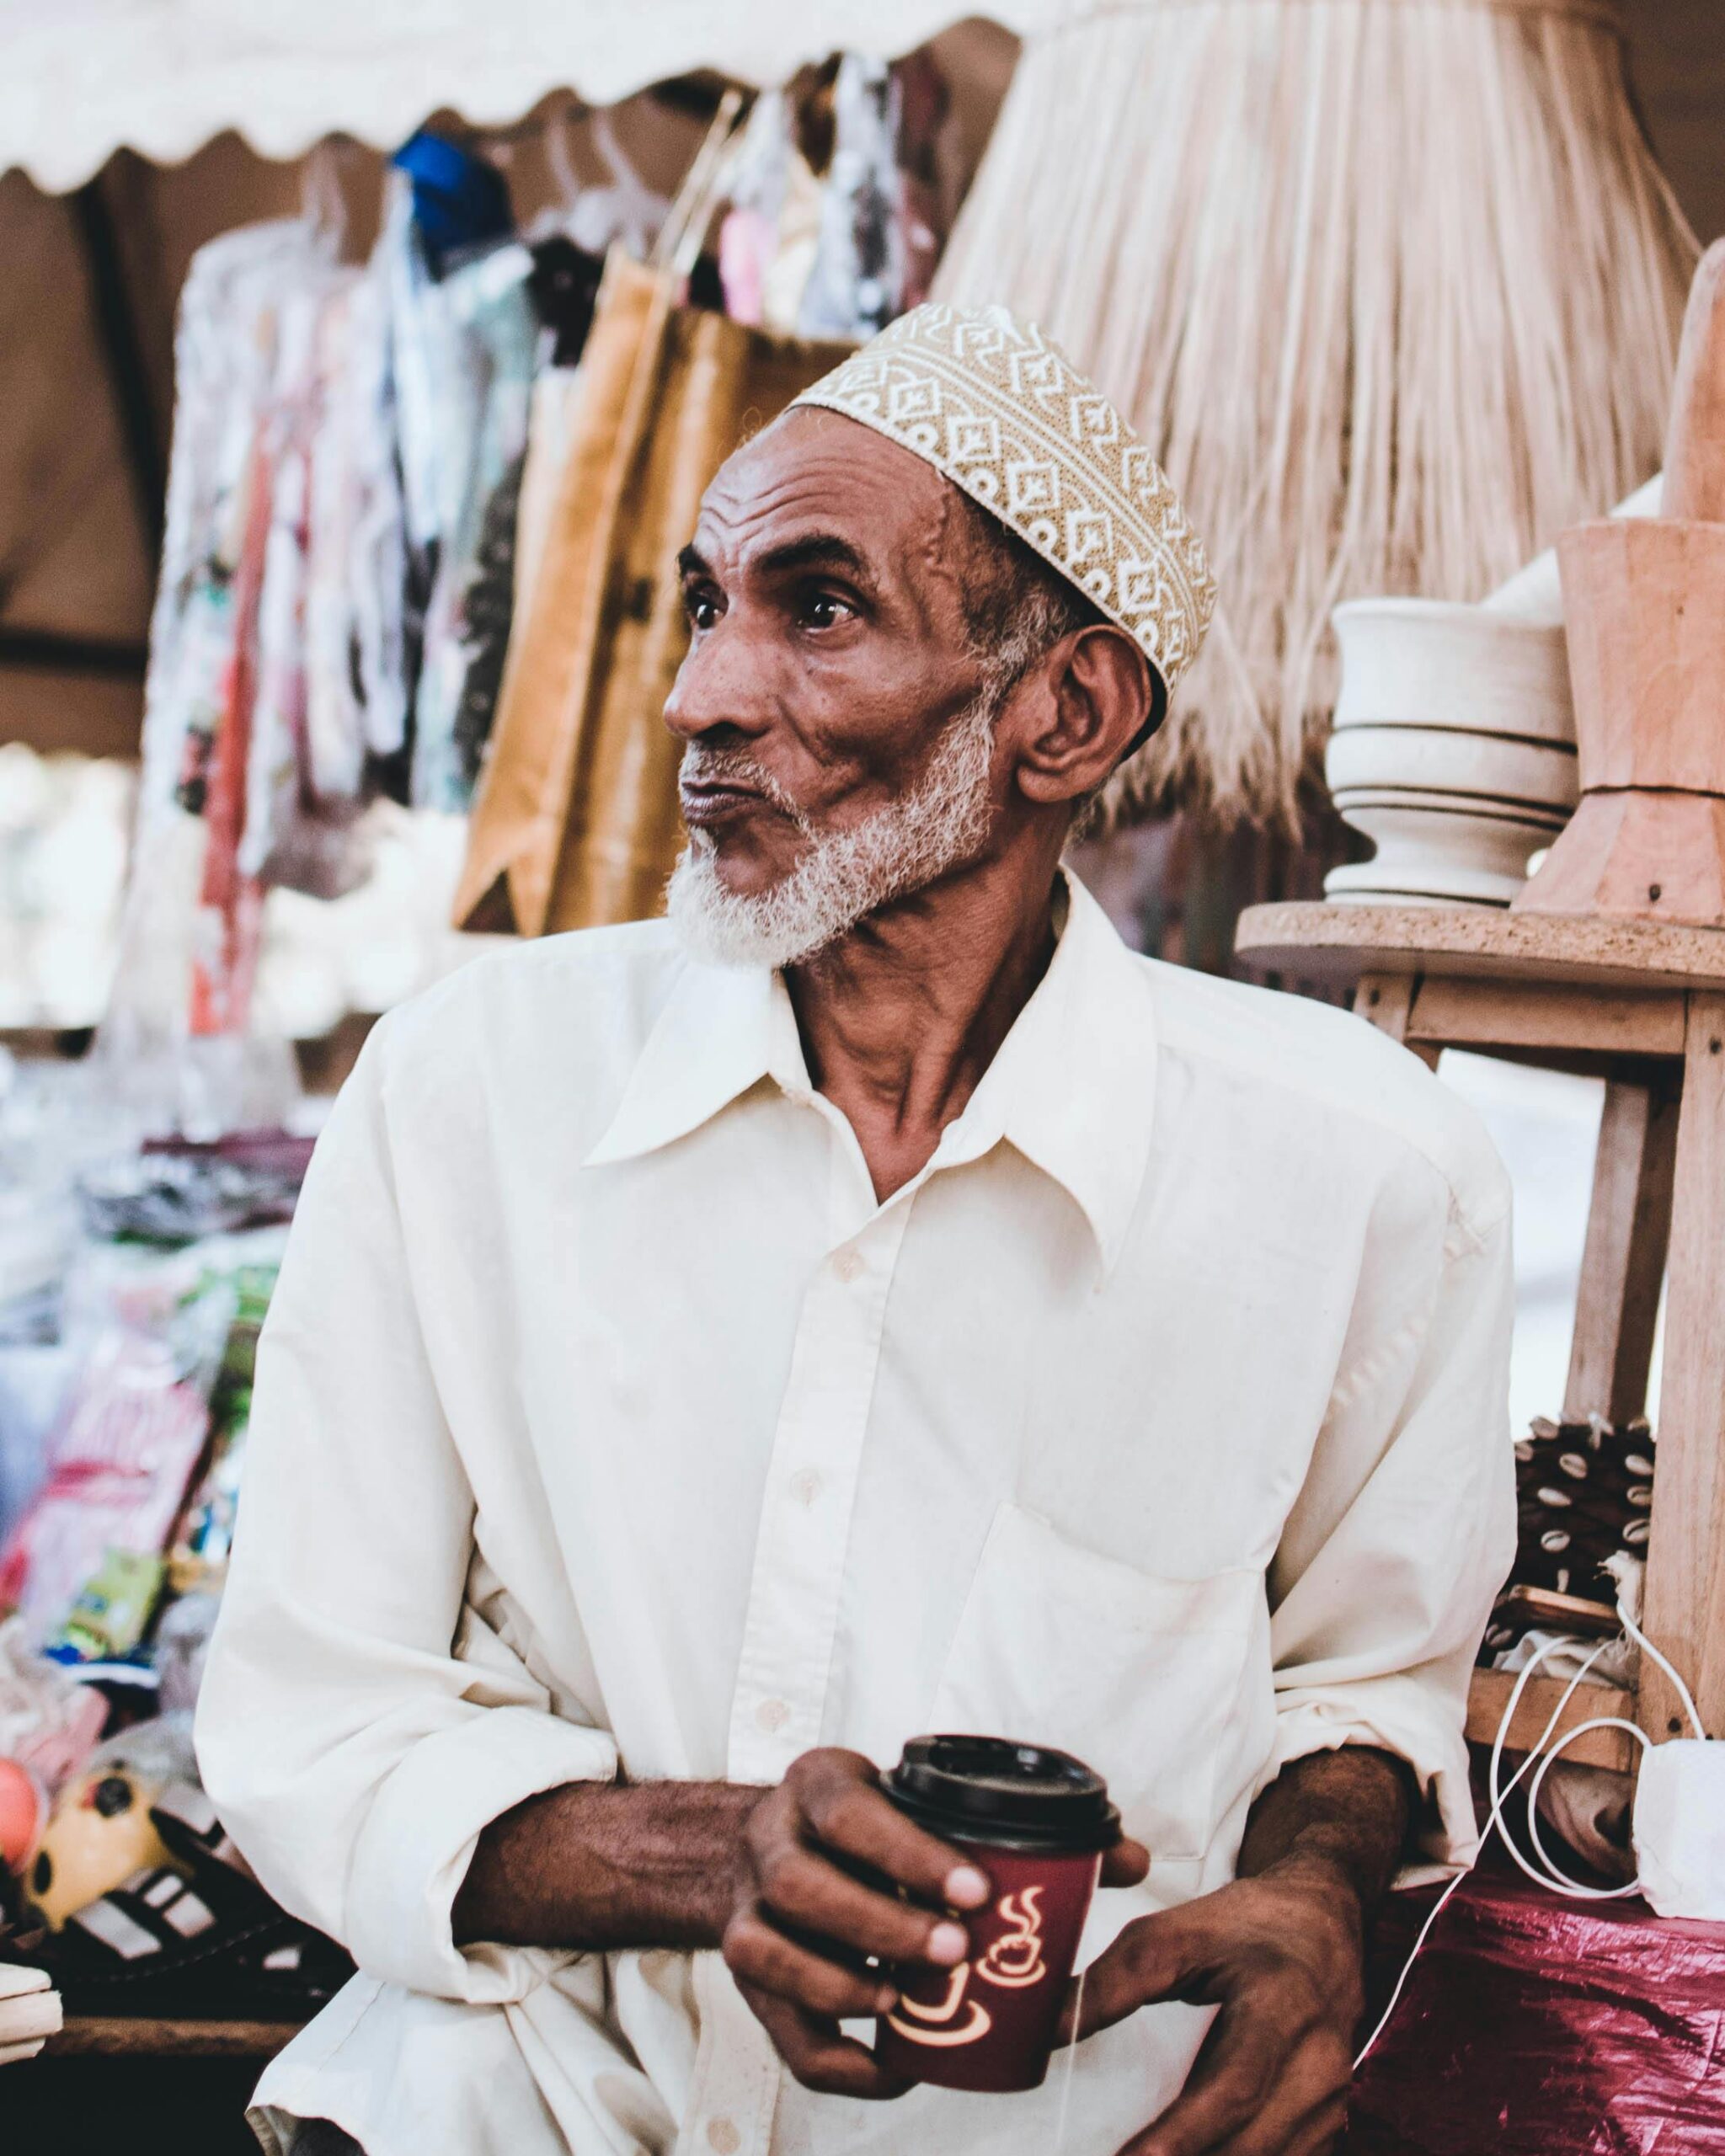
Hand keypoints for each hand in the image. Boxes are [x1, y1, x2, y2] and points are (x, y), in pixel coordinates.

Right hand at [721, 1747, 989, 2098]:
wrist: (780, 1837)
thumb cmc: (868, 1822)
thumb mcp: (917, 1796)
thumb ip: (1011, 1827)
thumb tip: (1122, 1860)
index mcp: (819, 1782)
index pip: (850, 1812)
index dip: (910, 1855)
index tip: (976, 1891)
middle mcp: (770, 1838)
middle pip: (798, 1883)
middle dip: (880, 1924)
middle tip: (954, 1951)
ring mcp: (746, 1905)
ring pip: (761, 1950)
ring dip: (839, 1984)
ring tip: (903, 2003)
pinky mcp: (747, 1971)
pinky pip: (776, 2027)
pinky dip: (835, 2058)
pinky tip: (892, 2067)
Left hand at [1060, 1864, 1365, 2155]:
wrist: (1324, 1925)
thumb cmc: (1245, 1928)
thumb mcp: (1175, 1934)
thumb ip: (1112, 1984)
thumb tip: (1048, 2033)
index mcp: (1281, 2007)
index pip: (1233, 2087)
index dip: (1181, 2136)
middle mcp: (1317, 2064)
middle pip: (1250, 2148)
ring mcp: (1330, 2104)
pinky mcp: (1328, 2129)